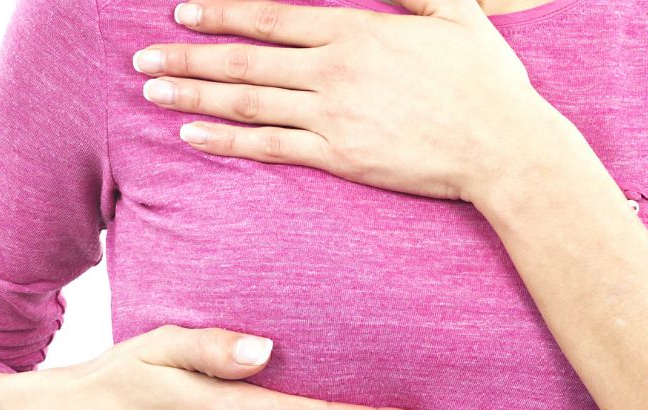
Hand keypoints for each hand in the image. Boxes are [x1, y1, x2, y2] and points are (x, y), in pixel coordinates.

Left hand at [133, 0, 576, 203]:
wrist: (504, 146)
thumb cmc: (486, 82)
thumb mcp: (456, 14)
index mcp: (356, 31)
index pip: (270, 16)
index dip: (221, 12)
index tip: (183, 11)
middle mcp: (333, 70)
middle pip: (243, 58)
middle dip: (187, 55)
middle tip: (143, 57)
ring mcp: (332, 115)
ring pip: (247, 100)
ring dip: (193, 93)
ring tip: (151, 90)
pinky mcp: (338, 157)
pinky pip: (270, 147)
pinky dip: (227, 139)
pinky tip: (191, 134)